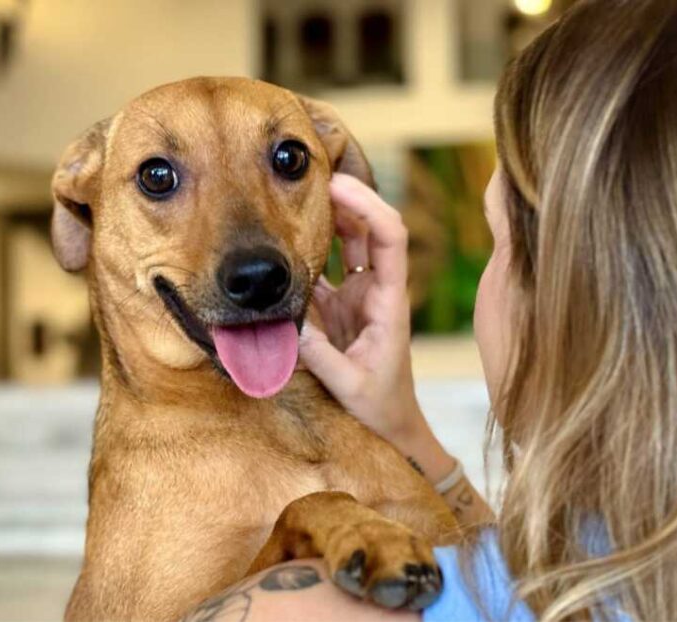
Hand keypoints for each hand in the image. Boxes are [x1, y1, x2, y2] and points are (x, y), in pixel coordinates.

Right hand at [301, 174, 454, 481]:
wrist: (393, 426)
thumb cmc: (381, 407)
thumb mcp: (349, 385)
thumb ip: (319, 356)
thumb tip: (284, 324)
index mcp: (389, 301)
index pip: (389, 238)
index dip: (368, 206)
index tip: (338, 186)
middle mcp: (376, 290)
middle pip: (368, 229)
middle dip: (347, 197)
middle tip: (312, 175)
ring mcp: (358, 295)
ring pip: (347, 244)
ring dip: (328, 217)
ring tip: (297, 193)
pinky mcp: (339, 306)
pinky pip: (322, 269)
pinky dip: (306, 251)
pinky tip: (284, 236)